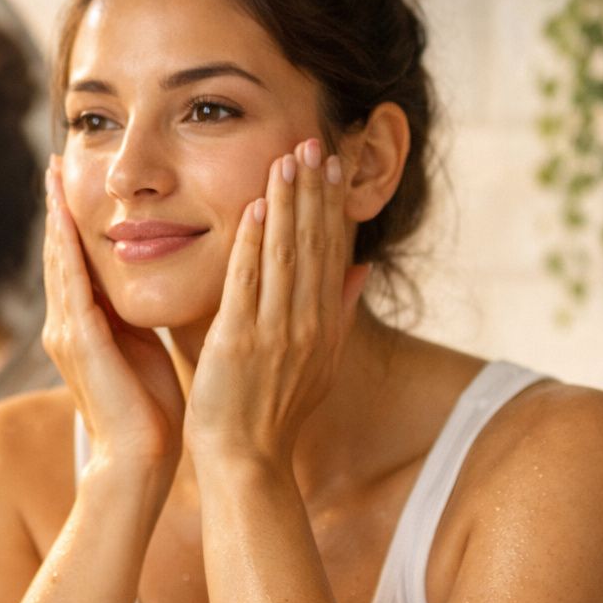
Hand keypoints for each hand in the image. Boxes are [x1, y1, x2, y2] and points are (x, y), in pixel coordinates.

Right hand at [42, 157, 184, 474]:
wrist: (139, 460)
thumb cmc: (150, 411)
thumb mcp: (143, 348)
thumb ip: (136, 318)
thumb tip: (152, 286)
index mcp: (84, 328)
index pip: (75, 263)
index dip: (72, 221)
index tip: (74, 182)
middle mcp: (66, 326)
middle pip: (58, 254)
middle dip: (56, 207)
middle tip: (54, 161)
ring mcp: (66, 333)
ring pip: (58, 261)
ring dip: (56, 216)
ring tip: (53, 176)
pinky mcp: (78, 342)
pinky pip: (69, 284)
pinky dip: (66, 248)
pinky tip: (64, 219)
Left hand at [185, 138, 371, 467]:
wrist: (246, 461)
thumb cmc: (271, 415)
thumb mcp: (318, 364)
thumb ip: (339, 313)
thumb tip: (362, 269)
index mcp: (325, 326)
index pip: (332, 253)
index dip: (333, 206)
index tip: (332, 165)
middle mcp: (308, 324)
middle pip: (315, 244)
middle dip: (314, 191)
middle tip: (312, 141)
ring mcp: (276, 333)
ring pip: (286, 254)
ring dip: (287, 203)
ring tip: (286, 158)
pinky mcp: (240, 342)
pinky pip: (249, 283)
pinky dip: (253, 244)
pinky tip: (254, 208)